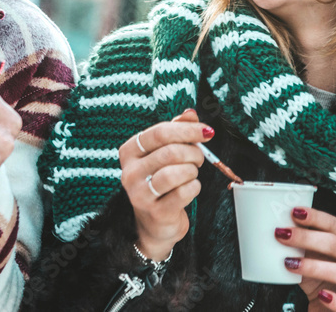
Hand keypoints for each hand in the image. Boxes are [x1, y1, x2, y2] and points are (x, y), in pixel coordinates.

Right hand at [119, 108, 211, 259]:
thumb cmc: (160, 181)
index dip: (187, 130)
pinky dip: (194, 187)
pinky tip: (190, 188)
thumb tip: (190, 113)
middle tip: (198, 158)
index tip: (207, 131)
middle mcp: (129, 171)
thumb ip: (175, 130)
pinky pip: (184, 192)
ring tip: (191, 174)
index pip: (160, 132)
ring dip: (193, 171)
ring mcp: (140, 193)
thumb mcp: (163, 153)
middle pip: (171, 152)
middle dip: (193, 153)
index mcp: (129, 151)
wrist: (155, 222)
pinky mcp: (155, 211)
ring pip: (177, 172)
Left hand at [276, 207, 335, 309]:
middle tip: (282, 235)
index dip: (317, 218)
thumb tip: (278, 222)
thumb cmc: (319, 278)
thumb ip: (302, 241)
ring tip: (289, 263)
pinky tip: (321, 294)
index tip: (294, 212)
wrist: (327, 310)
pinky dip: (335, 299)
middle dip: (308, 238)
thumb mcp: (310, 256)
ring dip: (315, 267)